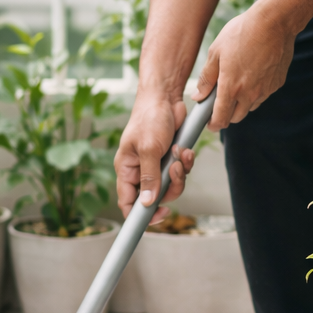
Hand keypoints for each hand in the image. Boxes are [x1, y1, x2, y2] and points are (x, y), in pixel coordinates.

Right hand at [114, 88, 195, 216]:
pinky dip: (185, 163)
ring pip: (171, 186)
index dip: (141, 214)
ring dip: (180, 173)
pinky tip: (184, 149)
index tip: (159, 214)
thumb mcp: (149, 148)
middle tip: (175, 171)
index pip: (128, 202)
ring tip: (180, 154)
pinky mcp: (169, 159)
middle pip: (155, 197)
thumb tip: (147, 203)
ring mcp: (156, 165)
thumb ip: (149, 177)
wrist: (166, 97)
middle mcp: (140, 170)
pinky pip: (181, 172)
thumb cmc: (149, 118)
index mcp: (126, 169)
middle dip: (170, 187)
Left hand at [193, 0, 295, 129]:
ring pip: (250, 107)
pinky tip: (252, 74)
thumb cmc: (241, 33)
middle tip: (220, 102)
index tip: (209, 123)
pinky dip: (255, 92)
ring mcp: (265, 90)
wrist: (274, 22)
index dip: (213, 124)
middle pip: (236, 117)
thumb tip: (198, 96)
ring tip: (237, 83)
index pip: (221, 118)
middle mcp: (249, 93)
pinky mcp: (277, 84)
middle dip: (226, 115)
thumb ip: (206, 78)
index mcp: (231, 87)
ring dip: (241, 103)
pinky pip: (263, 95)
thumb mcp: (216, 52)